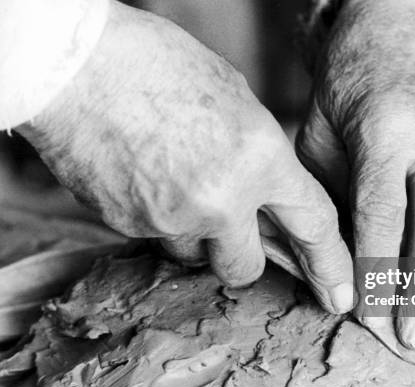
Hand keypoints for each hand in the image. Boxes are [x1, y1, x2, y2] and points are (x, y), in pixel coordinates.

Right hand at [16, 1, 353, 313]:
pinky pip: (158, 240)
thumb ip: (260, 156)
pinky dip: (161, 220)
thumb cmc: (158, 64)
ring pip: (197, 256)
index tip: (341, 294)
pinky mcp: (129, 226)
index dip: (331, 264)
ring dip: (197, 236)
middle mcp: (221, 199)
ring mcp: (171, 218)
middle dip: (246, 257)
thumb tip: (269, 192)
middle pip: (247, 268)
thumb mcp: (235, 99)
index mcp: (260, 158)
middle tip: (234, 229)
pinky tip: (148, 179)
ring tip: (177, 182)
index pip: (312, 225)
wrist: (73, 66)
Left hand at [297, 0, 414, 349]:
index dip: (374, 269)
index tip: (370, 314)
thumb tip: (342, 257)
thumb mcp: (320, 131)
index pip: (380, 213)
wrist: (405, 27)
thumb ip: (331, 192)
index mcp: (386, 127)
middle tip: (413, 338)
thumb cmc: (349, 82)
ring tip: (401, 217)